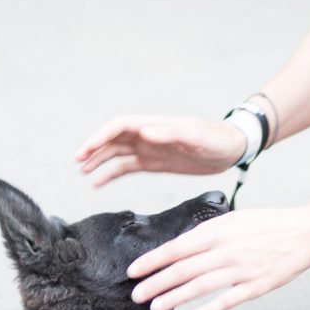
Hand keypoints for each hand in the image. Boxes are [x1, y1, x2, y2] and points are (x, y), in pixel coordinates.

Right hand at [76, 114, 244, 186]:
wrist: (232, 149)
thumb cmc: (217, 139)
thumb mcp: (196, 136)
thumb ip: (171, 133)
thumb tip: (144, 131)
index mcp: (154, 125)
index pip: (119, 126)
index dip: (100, 136)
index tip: (86, 150)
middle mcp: (147, 135)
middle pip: (112, 139)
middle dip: (93, 149)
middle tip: (78, 163)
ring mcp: (149, 149)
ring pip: (116, 153)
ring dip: (98, 161)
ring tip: (83, 174)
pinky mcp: (154, 162)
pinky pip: (126, 167)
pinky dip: (110, 174)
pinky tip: (98, 183)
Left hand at [127, 206, 309, 309]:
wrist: (306, 232)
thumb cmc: (269, 225)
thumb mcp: (235, 219)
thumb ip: (208, 233)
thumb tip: (181, 245)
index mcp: (219, 231)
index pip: (177, 247)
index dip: (152, 260)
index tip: (134, 271)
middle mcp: (226, 250)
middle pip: (183, 268)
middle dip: (155, 282)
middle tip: (136, 294)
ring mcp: (242, 269)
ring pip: (201, 286)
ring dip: (175, 297)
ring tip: (155, 307)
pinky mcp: (256, 286)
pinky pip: (229, 300)